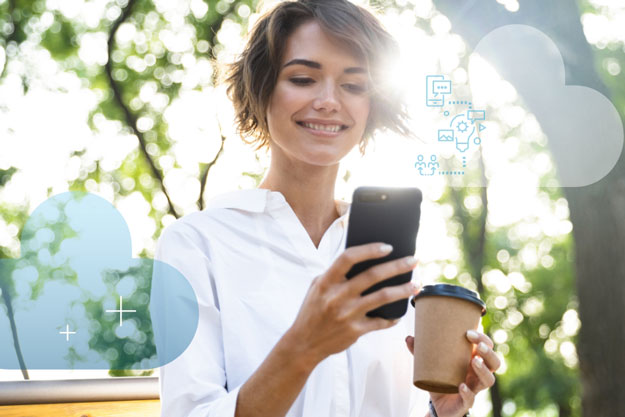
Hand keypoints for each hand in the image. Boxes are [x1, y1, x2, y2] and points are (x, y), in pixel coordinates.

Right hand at [287, 242, 419, 367]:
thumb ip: (336, 274)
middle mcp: (337, 297)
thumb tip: (366, 260)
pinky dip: (393, 317)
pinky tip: (400, 312)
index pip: (349, 258)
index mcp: (326, 282)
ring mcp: (347, 315)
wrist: (304, 343)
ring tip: (416, 284)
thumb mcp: (317, 287)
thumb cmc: (313, 310)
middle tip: (414, 260)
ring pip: (383, 297)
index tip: (388, 247)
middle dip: (397, 266)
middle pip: (373, 276)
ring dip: (403, 290)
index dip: (369, 250)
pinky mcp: (355, 331)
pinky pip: (381, 322)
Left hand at [405, 330, 500, 416]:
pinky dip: (468, 393)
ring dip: (484, 370)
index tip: (469, 332)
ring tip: (475, 361)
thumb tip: (408, 338)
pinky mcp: (465, 403)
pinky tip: (461, 386)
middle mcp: (477, 374)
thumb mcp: (431, 365)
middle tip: (478, 345)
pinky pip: (471, 399)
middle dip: (489, 352)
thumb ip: (420, 352)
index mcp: (472, 361)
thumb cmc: (440, 380)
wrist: (438, 406)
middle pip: (494, 362)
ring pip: (489, 380)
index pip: (486, 347)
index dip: (482, 339)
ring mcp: (474, 389)